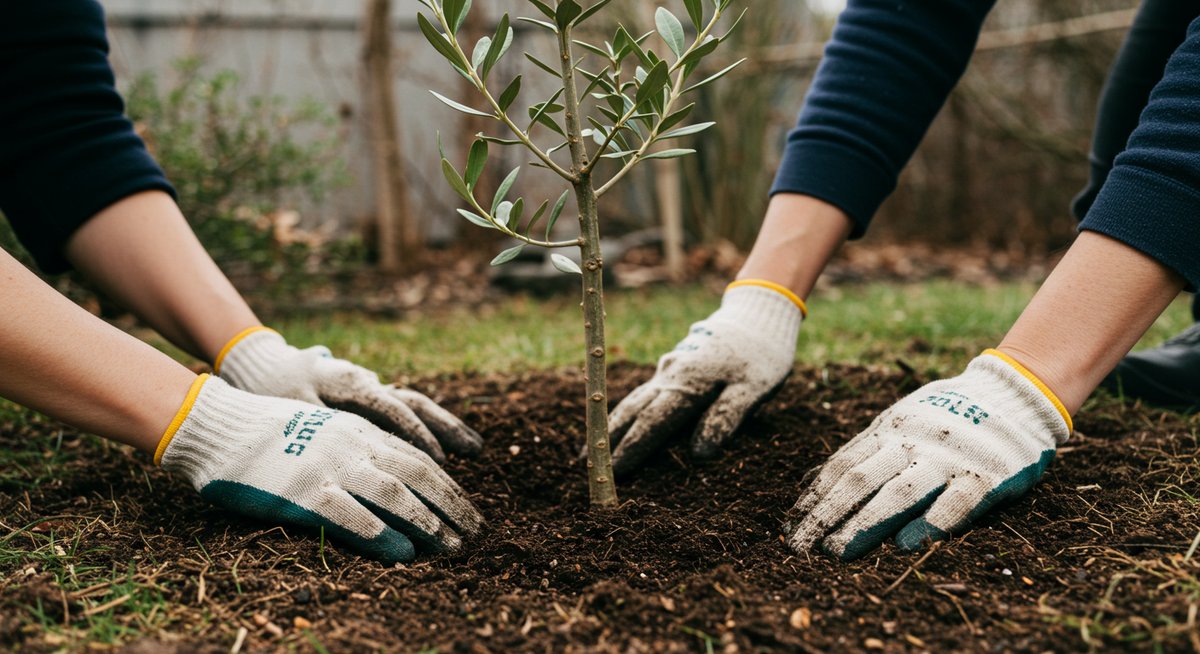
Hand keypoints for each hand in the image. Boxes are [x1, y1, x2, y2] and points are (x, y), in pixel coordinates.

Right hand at [158, 375, 483, 562]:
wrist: (217, 424)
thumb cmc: (268, 432)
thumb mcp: (324, 430)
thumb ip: (359, 448)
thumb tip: (395, 479)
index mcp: (359, 431)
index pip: (417, 459)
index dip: (448, 486)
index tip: (469, 510)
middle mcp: (352, 445)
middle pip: (417, 475)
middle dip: (451, 504)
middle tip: (476, 531)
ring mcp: (328, 466)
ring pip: (393, 494)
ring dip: (427, 522)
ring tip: (451, 545)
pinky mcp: (301, 491)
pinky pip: (349, 514)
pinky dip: (380, 534)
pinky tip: (403, 553)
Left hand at [215, 328, 481, 461]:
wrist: (262, 365)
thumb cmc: (273, 390)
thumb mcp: (289, 408)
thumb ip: (318, 425)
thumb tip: (341, 449)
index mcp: (352, 384)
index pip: (394, 409)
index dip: (418, 435)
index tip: (438, 462)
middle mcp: (369, 384)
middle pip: (418, 405)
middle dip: (449, 430)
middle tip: (478, 452)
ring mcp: (372, 389)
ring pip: (418, 406)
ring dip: (446, 427)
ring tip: (476, 449)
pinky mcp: (368, 398)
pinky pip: (405, 412)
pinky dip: (427, 428)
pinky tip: (445, 450)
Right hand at [607, 282, 804, 475]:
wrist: (756, 317)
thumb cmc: (760, 357)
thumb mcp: (754, 389)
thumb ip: (726, 417)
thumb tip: (699, 454)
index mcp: (688, 384)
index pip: (652, 422)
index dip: (632, 448)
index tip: (614, 471)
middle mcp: (670, 376)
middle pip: (632, 411)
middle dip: (609, 439)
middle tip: (586, 466)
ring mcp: (668, 370)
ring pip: (632, 400)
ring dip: (611, 425)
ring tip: (592, 449)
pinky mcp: (672, 368)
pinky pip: (642, 394)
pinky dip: (626, 412)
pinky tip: (619, 423)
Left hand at [784, 350, 1071, 559]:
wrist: (1014, 394)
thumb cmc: (946, 414)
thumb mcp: (898, 421)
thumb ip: (864, 450)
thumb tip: (812, 482)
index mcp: (888, 430)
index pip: (842, 466)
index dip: (815, 496)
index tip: (793, 523)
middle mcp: (911, 443)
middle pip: (860, 481)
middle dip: (827, 515)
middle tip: (803, 546)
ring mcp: (947, 459)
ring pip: (899, 493)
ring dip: (866, 524)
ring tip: (839, 551)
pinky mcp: (985, 476)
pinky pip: (954, 503)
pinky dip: (930, 523)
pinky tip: (906, 545)